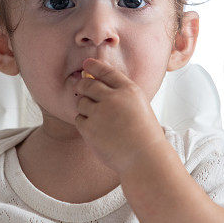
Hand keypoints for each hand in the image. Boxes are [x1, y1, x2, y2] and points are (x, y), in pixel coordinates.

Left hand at [73, 58, 169, 174]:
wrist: (144, 158)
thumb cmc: (144, 134)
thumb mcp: (138, 106)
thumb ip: (120, 93)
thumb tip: (95, 81)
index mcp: (129, 90)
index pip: (106, 71)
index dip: (94, 66)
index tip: (86, 64)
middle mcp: (113, 98)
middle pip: (88, 84)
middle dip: (81, 85)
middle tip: (80, 87)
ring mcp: (100, 113)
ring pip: (81, 102)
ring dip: (85, 107)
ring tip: (97, 118)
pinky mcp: (90, 129)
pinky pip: (79, 119)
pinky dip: (84, 123)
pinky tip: (96, 131)